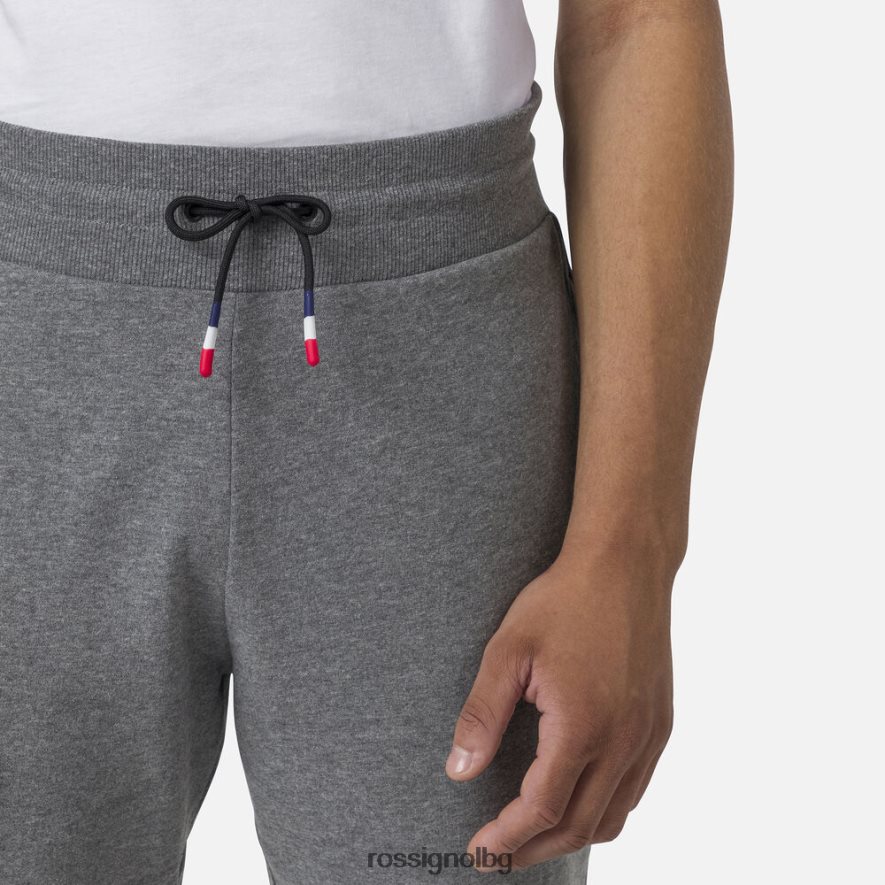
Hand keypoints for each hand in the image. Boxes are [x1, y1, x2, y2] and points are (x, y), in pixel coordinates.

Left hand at [445, 542, 673, 869]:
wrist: (625, 564)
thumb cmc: (564, 600)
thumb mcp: (508, 650)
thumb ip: (482, 714)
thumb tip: (459, 770)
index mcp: (583, 726)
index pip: (541, 808)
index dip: (506, 837)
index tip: (477, 849)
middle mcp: (624, 740)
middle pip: (578, 825)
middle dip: (533, 849)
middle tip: (498, 855)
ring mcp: (649, 735)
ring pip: (613, 815)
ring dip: (570, 835)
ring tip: (531, 835)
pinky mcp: (660, 723)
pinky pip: (635, 789)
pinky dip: (602, 809)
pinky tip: (577, 797)